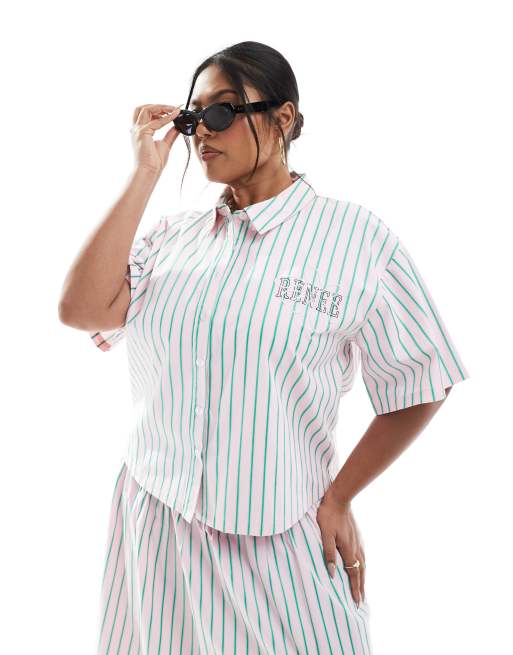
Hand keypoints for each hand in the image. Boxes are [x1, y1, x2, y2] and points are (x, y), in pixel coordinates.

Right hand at [130, 103, 183, 173]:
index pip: (147, 114)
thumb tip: (177, 126)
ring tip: (173, 110)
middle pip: (143, 108)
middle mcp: (137, 129)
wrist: (150, 171)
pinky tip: (175, 116)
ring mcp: (138, 130)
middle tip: (173, 108)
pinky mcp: (142, 133)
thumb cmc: (154, 162)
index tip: (173, 110)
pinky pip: (156, 121)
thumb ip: (170, 134)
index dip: (160, 110)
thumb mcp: (165, 144)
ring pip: (146, 109)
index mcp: (140, 131)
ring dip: (161, 107)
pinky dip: (167, 117)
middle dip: (158, 106)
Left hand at [315, 491, 365, 605]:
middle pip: (361, 571)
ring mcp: (358, 541)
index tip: (357, 601)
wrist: (340, 499)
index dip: (354, 588)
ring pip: (363, 563)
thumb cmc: (329, 515)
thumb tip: (332, 573)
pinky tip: (361, 565)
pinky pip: (362, 555)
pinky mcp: (357, 536)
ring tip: (363, 587)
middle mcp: (356, 547)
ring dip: (363, 577)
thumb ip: (328, 553)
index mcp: (348, 549)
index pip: (353, 573)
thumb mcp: (325, 534)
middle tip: (362, 600)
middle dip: (361, 586)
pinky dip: (363, 566)